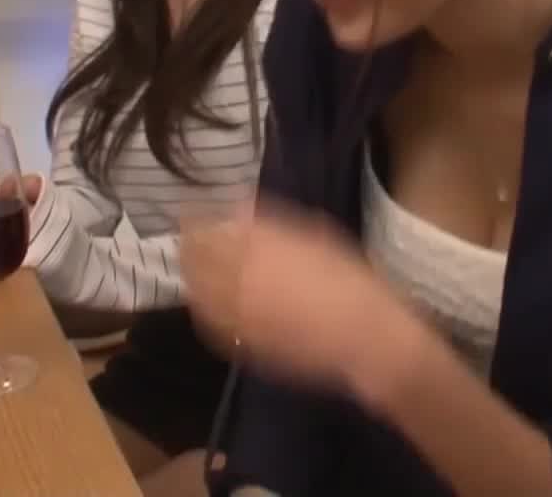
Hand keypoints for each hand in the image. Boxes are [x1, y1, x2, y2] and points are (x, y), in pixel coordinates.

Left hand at [182, 198, 420, 397]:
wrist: (364, 335)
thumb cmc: (349, 279)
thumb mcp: (315, 236)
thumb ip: (271, 224)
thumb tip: (239, 208)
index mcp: (259, 244)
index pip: (208, 228)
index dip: (195, 220)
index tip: (191, 212)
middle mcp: (241, 275)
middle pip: (194, 259)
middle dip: (187, 248)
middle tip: (186, 241)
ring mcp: (238, 312)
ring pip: (197, 292)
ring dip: (191, 278)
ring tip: (192, 271)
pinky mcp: (244, 342)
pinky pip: (210, 323)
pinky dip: (203, 310)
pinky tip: (207, 305)